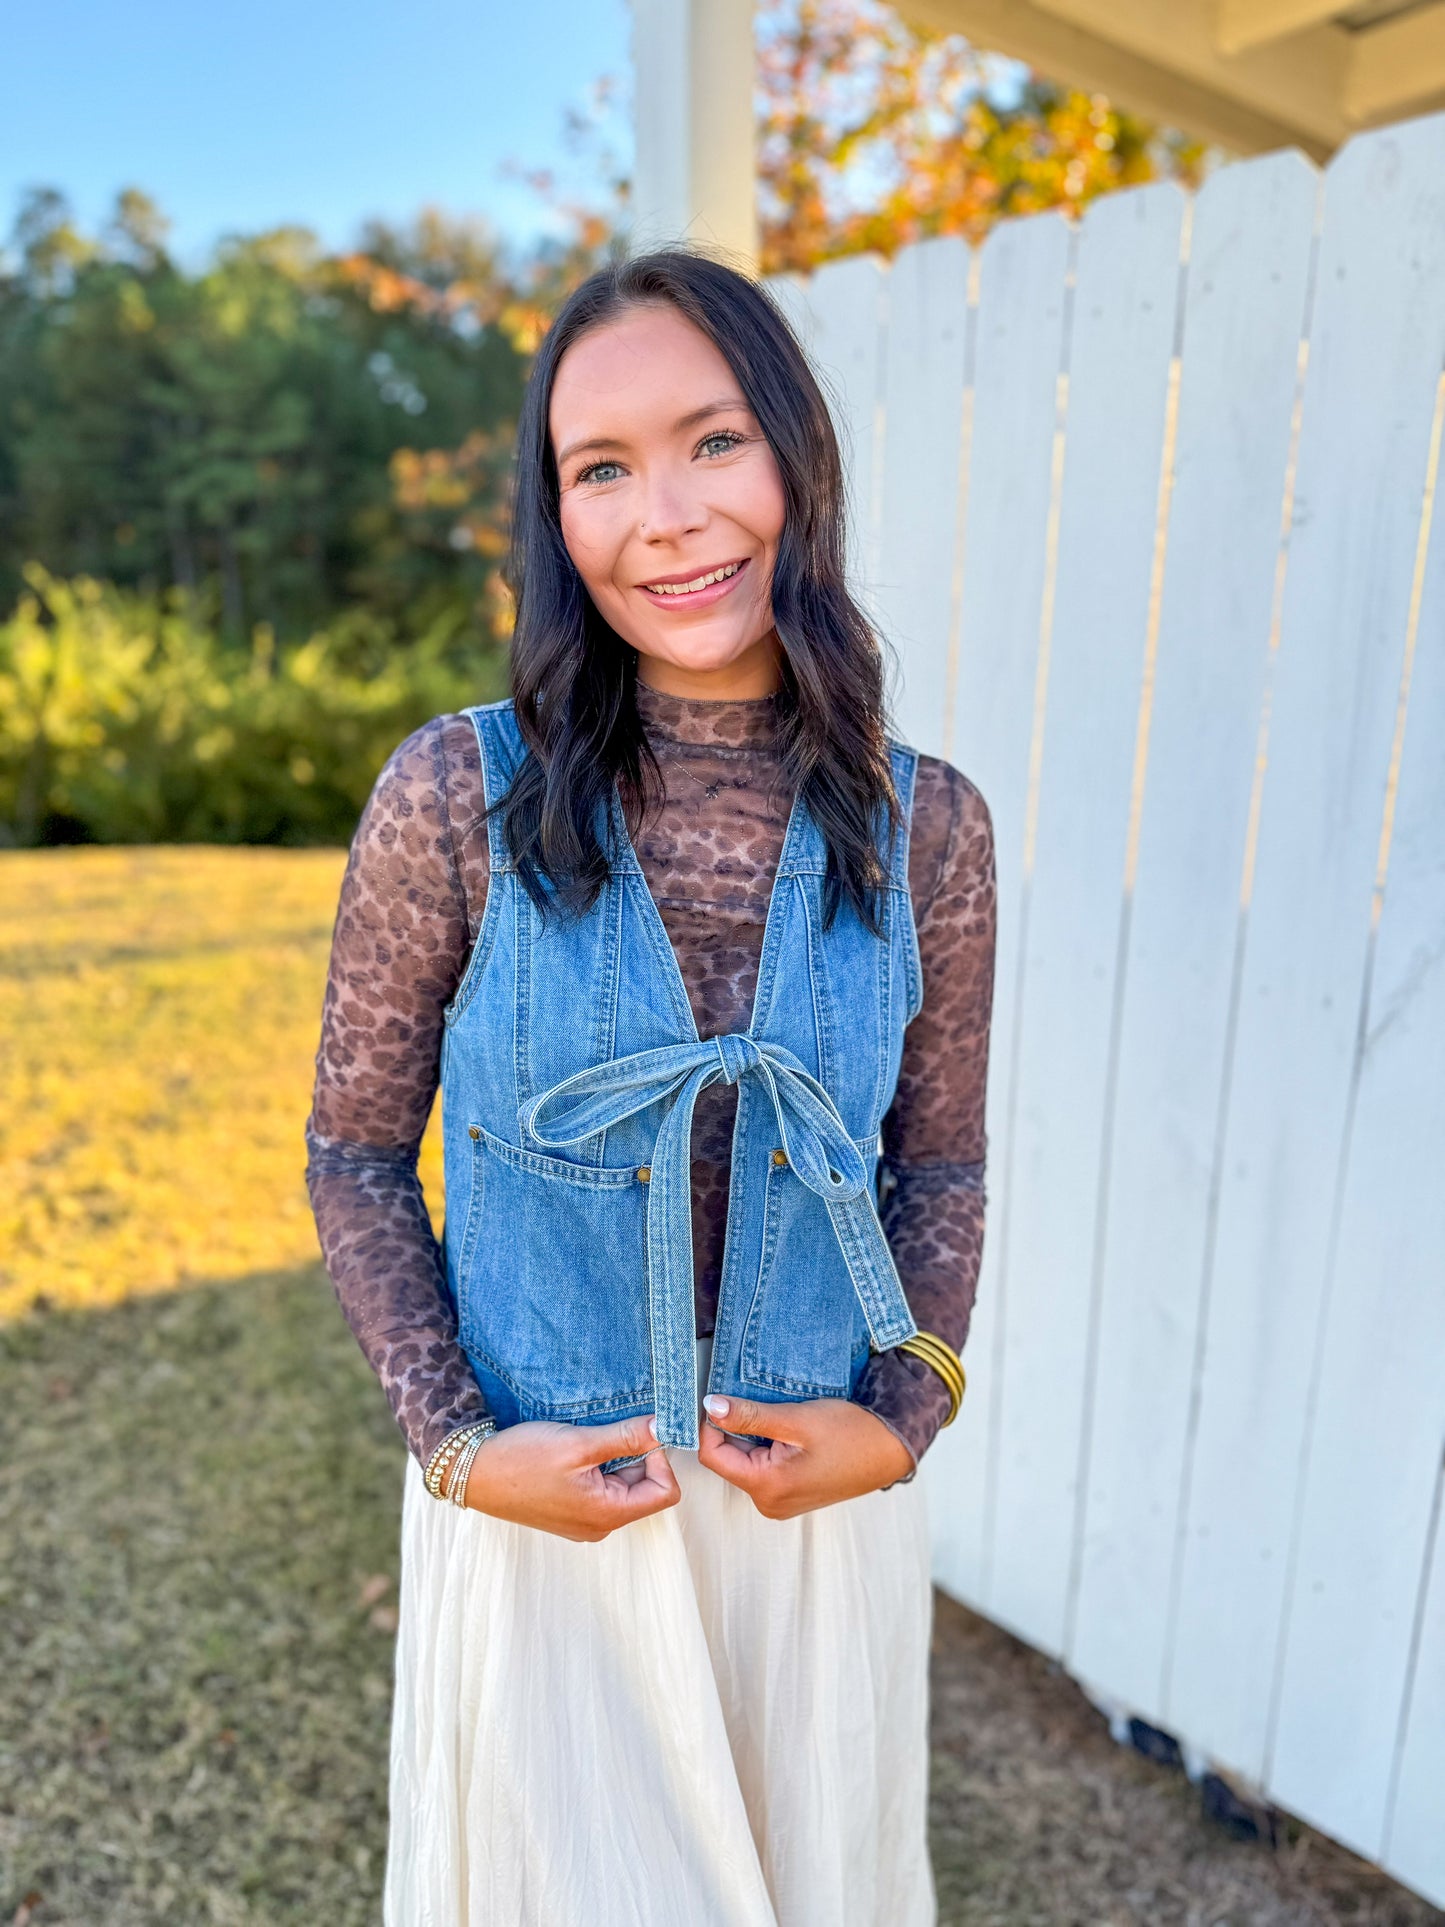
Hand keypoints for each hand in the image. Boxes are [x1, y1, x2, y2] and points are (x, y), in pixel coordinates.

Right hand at [460, 1413, 679, 1541]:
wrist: (474, 1474)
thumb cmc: (522, 1460)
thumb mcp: (579, 1443)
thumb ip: (626, 1437)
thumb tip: (664, 1428)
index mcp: (607, 1514)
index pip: (665, 1492)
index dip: (659, 1459)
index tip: (637, 1435)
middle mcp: (600, 1526)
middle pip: (644, 1488)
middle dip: (633, 1456)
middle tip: (606, 1434)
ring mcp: (584, 1522)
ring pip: (622, 1486)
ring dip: (613, 1459)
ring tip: (584, 1444)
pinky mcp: (571, 1513)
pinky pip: (601, 1489)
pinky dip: (596, 1467)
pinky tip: (573, 1454)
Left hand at [696, 1394, 914, 1518]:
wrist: (890, 1450)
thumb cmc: (850, 1433)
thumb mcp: (796, 1419)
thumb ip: (750, 1415)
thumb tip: (710, 1407)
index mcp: (767, 1487)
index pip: (713, 1456)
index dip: (712, 1425)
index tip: (722, 1397)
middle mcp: (769, 1503)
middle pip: (729, 1460)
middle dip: (735, 1429)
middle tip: (756, 1401)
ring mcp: (781, 1503)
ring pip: (746, 1463)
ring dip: (753, 1437)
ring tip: (777, 1416)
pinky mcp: (792, 1496)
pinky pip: (764, 1469)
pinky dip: (767, 1447)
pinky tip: (787, 1431)